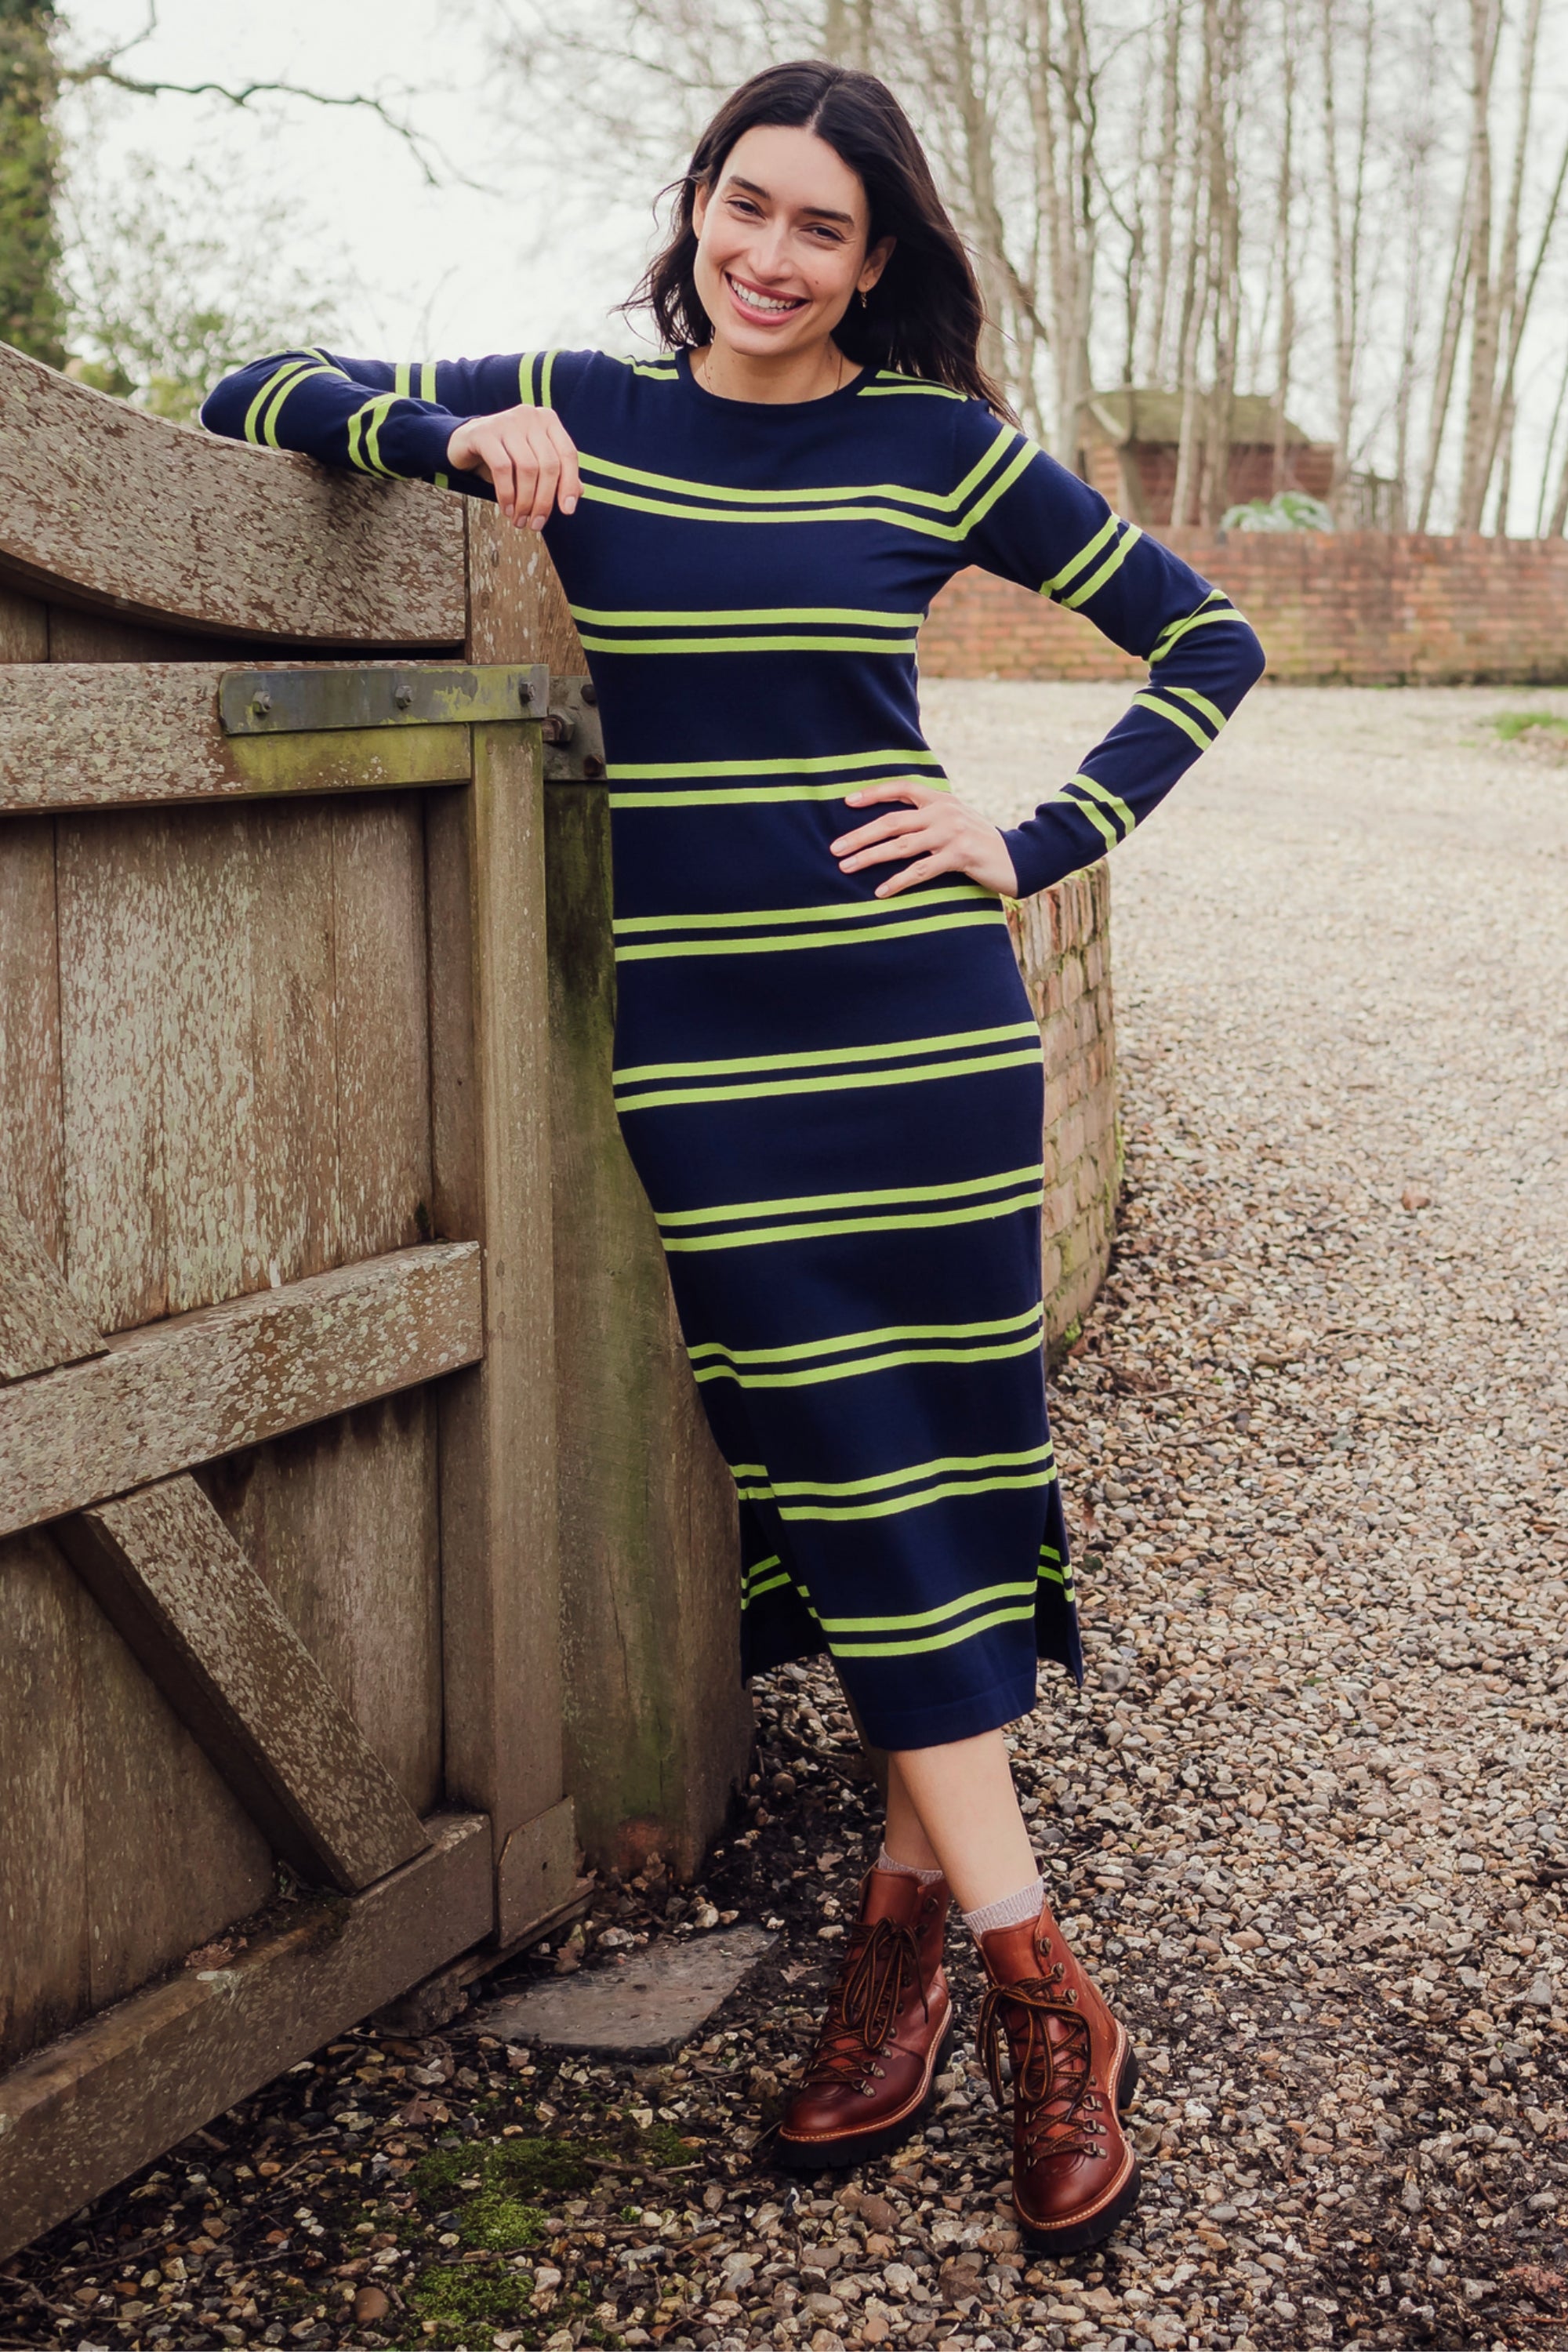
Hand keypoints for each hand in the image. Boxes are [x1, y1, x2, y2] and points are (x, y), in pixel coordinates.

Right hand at [445, 404, 581, 529]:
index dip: (569, 485)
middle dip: (544, 500)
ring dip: (525, 502)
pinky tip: (506, 508)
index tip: (567, 511)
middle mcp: (529, 416)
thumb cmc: (506, 455)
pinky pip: (502, 469)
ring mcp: (507, 421)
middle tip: (536, 524)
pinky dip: (507, 494)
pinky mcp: (485, 433)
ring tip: (520, 520)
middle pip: (548, 465)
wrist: (466, 443)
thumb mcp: (534, 463)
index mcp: (547, 420)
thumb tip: (579, 492)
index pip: (568, 454)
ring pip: (527, 468)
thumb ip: (557, 474)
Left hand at [830, 781, 1018, 898]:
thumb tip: (892, 825)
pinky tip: (881, 891)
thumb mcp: (955, 820)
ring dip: (870, 857)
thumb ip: (929, 817)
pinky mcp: (960, 856)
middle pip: (893, 821)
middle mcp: (944, 812)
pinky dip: (898, 881)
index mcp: (940, 799)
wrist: (1019, 858)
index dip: (873, 793)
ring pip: (902, 845)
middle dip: (860, 835)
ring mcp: (952, 834)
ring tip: (846, 867)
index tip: (847, 802)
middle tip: (835, 848)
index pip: (901, 788)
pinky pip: (921, 870)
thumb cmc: (980, 842)